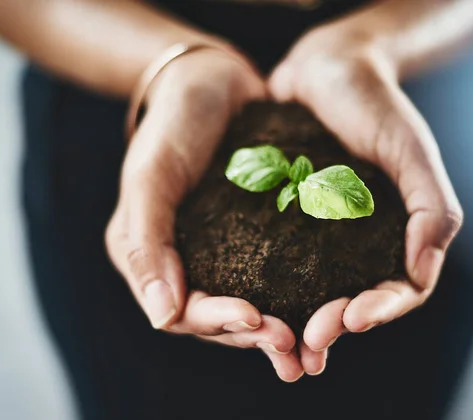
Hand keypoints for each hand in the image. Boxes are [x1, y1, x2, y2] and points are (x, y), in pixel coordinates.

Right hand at [106, 48, 303, 381]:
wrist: (211, 81)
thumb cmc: (173, 124)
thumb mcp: (150, 176)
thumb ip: (146, 244)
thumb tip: (162, 319)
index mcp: (152, 258)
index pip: (182, 311)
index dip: (219, 323)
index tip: (257, 319)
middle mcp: (188, 263)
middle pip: (221, 318)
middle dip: (256, 335)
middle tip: (296, 348)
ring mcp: (224, 252)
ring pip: (252, 304)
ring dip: (281, 326)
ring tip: (316, 340)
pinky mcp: (257, 237)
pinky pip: (276, 274)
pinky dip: (298, 294)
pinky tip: (327, 302)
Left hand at [269, 21, 462, 373]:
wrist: (325, 69)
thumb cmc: (376, 106)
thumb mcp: (411, 150)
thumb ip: (432, 208)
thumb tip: (421, 272)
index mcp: (395, 235)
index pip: (398, 289)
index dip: (380, 310)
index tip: (353, 319)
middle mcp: (356, 242)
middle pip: (350, 300)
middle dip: (332, 326)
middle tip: (309, 343)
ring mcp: (317, 233)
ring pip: (308, 290)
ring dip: (295, 320)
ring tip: (275, 338)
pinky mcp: (281, 219)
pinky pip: (271, 257)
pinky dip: (263, 283)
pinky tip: (243, 297)